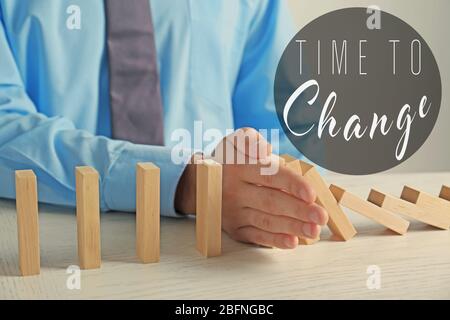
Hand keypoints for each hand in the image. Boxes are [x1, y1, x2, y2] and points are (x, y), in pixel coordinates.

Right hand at [175, 128, 328, 248]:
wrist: (200, 184)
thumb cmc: (228, 160)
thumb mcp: (235, 141)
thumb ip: (251, 140)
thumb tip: (264, 150)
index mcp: (239, 168)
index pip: (268, 176)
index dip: (291, 184)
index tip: (311, 193)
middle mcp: (235, 192)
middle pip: (271, 201)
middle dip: (298, 210)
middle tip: (320, 216)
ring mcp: (234, 213)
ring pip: (266, 221)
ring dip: (292, 227)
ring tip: (314, 230)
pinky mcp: (235, 229)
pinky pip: (256, 236)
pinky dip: (274, 240)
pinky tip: (293, 242)